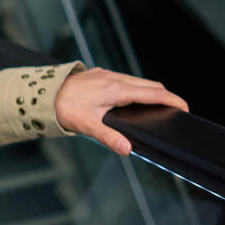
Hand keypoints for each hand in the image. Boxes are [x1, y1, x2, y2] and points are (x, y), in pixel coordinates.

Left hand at [54, 67, 187, 154]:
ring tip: (156, 106)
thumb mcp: (86, 126)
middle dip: (164, 96)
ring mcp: (106, 74)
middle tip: (174, 110)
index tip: (184, 108)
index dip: (172, 100)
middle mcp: (113, 78)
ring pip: (136, 81)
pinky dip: (135, 88)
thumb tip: (127, 149)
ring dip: (149, 91)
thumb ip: (108, 137)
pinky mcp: (99, 74)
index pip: (153, 93)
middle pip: (149, 85)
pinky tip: (131, 100)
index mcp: (115, 89)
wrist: (40, 93)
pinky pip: (124, 79)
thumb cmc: (61, 108)